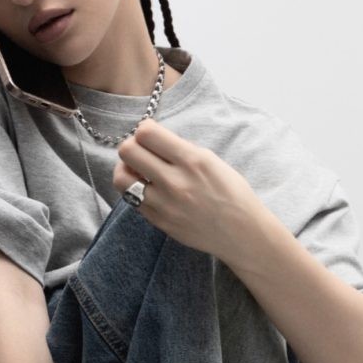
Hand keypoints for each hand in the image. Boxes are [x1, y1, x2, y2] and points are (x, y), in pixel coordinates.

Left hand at [112, 118, 270, 271]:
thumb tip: (154, 139)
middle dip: (131, 146)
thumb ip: (181, 149)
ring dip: (126, 169)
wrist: (241, 233)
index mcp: (192, 160)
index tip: (149, 134)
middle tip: (140, 151)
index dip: (143, 130)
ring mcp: (164, 204)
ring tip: (137, 171)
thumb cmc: (232, 193)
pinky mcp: (158, 221)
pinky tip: (147, 188)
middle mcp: (175, 181)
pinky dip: (135, 190)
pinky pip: (132, 199)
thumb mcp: (212, 160)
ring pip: (120, 178)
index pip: (146, 133)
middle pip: (127, 151)